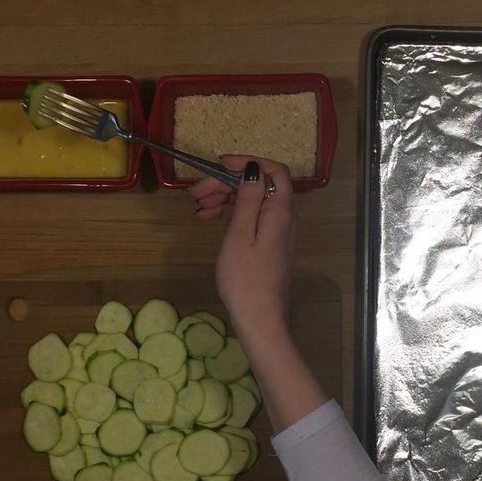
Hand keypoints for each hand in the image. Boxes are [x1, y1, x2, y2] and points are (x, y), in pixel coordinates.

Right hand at [188, 156, 296, 339]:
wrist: (259, 318)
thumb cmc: (245, 279)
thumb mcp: (241, 234)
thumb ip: (249, 198)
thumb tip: (254, 168)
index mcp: (281, 211)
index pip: (274, 171)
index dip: (248, 162)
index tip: (220, 164)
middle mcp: (285, 218)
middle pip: (259, 186)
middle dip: (227, 183)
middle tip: (196, 192)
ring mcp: (278, 232)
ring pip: (253, 202)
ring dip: (226, 199)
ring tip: (198, 208)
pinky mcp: (270, 244)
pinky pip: (252, 219)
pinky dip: (232, 215)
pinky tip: (209, 218)